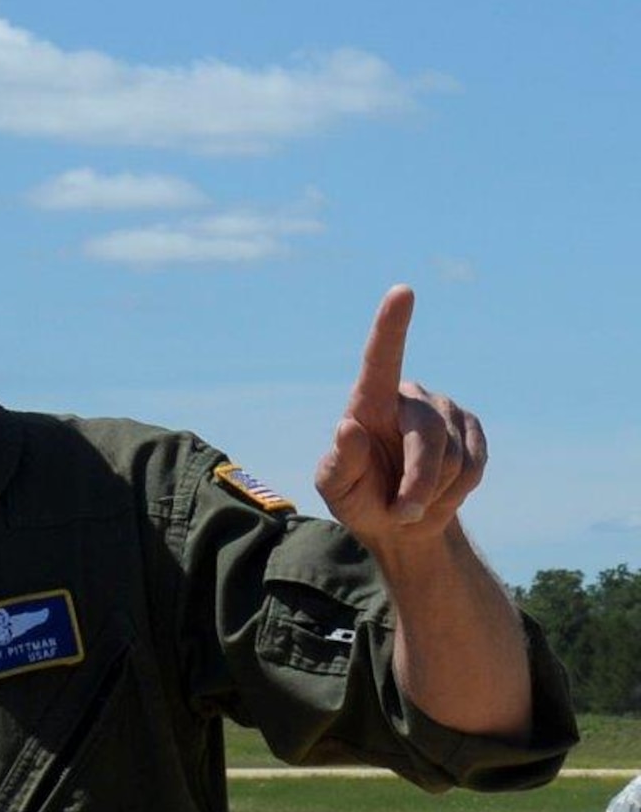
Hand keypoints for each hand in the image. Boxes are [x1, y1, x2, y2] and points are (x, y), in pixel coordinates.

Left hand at [315, 285, 486, 551]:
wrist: (400, 520)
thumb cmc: (358, 497)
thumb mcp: (336, 489)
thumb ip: (338, 463)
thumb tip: (346, 427)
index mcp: (370, 402)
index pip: (380, 360)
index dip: (390, 327)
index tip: (401, 291)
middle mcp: (411, 397)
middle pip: (427, 436)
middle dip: (418, 482)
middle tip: (403, 513)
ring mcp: (447, 411)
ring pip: (454, 457)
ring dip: (432, 491)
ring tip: (412, 499)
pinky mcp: (473, 430)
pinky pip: (475, 466)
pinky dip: (455, 491)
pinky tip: (438, 491)